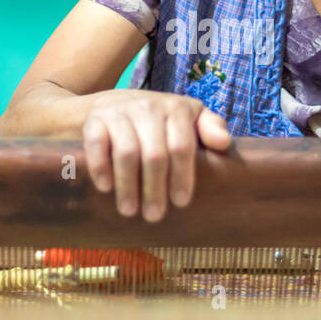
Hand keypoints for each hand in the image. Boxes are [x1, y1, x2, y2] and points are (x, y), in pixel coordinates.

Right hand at [82, 90, 230, 220]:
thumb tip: (224, 143)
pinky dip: (101, 168)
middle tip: (154, 216)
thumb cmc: (160, 121)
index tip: (180, 203)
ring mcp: (120, 112)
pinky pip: (97, 145)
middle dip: (155, 189)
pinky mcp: (96, 120)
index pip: (182, 146)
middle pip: (155, 154)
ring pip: (127, 153)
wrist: (113, 103)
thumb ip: (210, 128)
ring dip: (128, 186)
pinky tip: (106, 188)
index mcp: (177, 109)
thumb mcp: (189, 118)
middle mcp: (149, 107)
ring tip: (130, 211)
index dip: (182, 177)